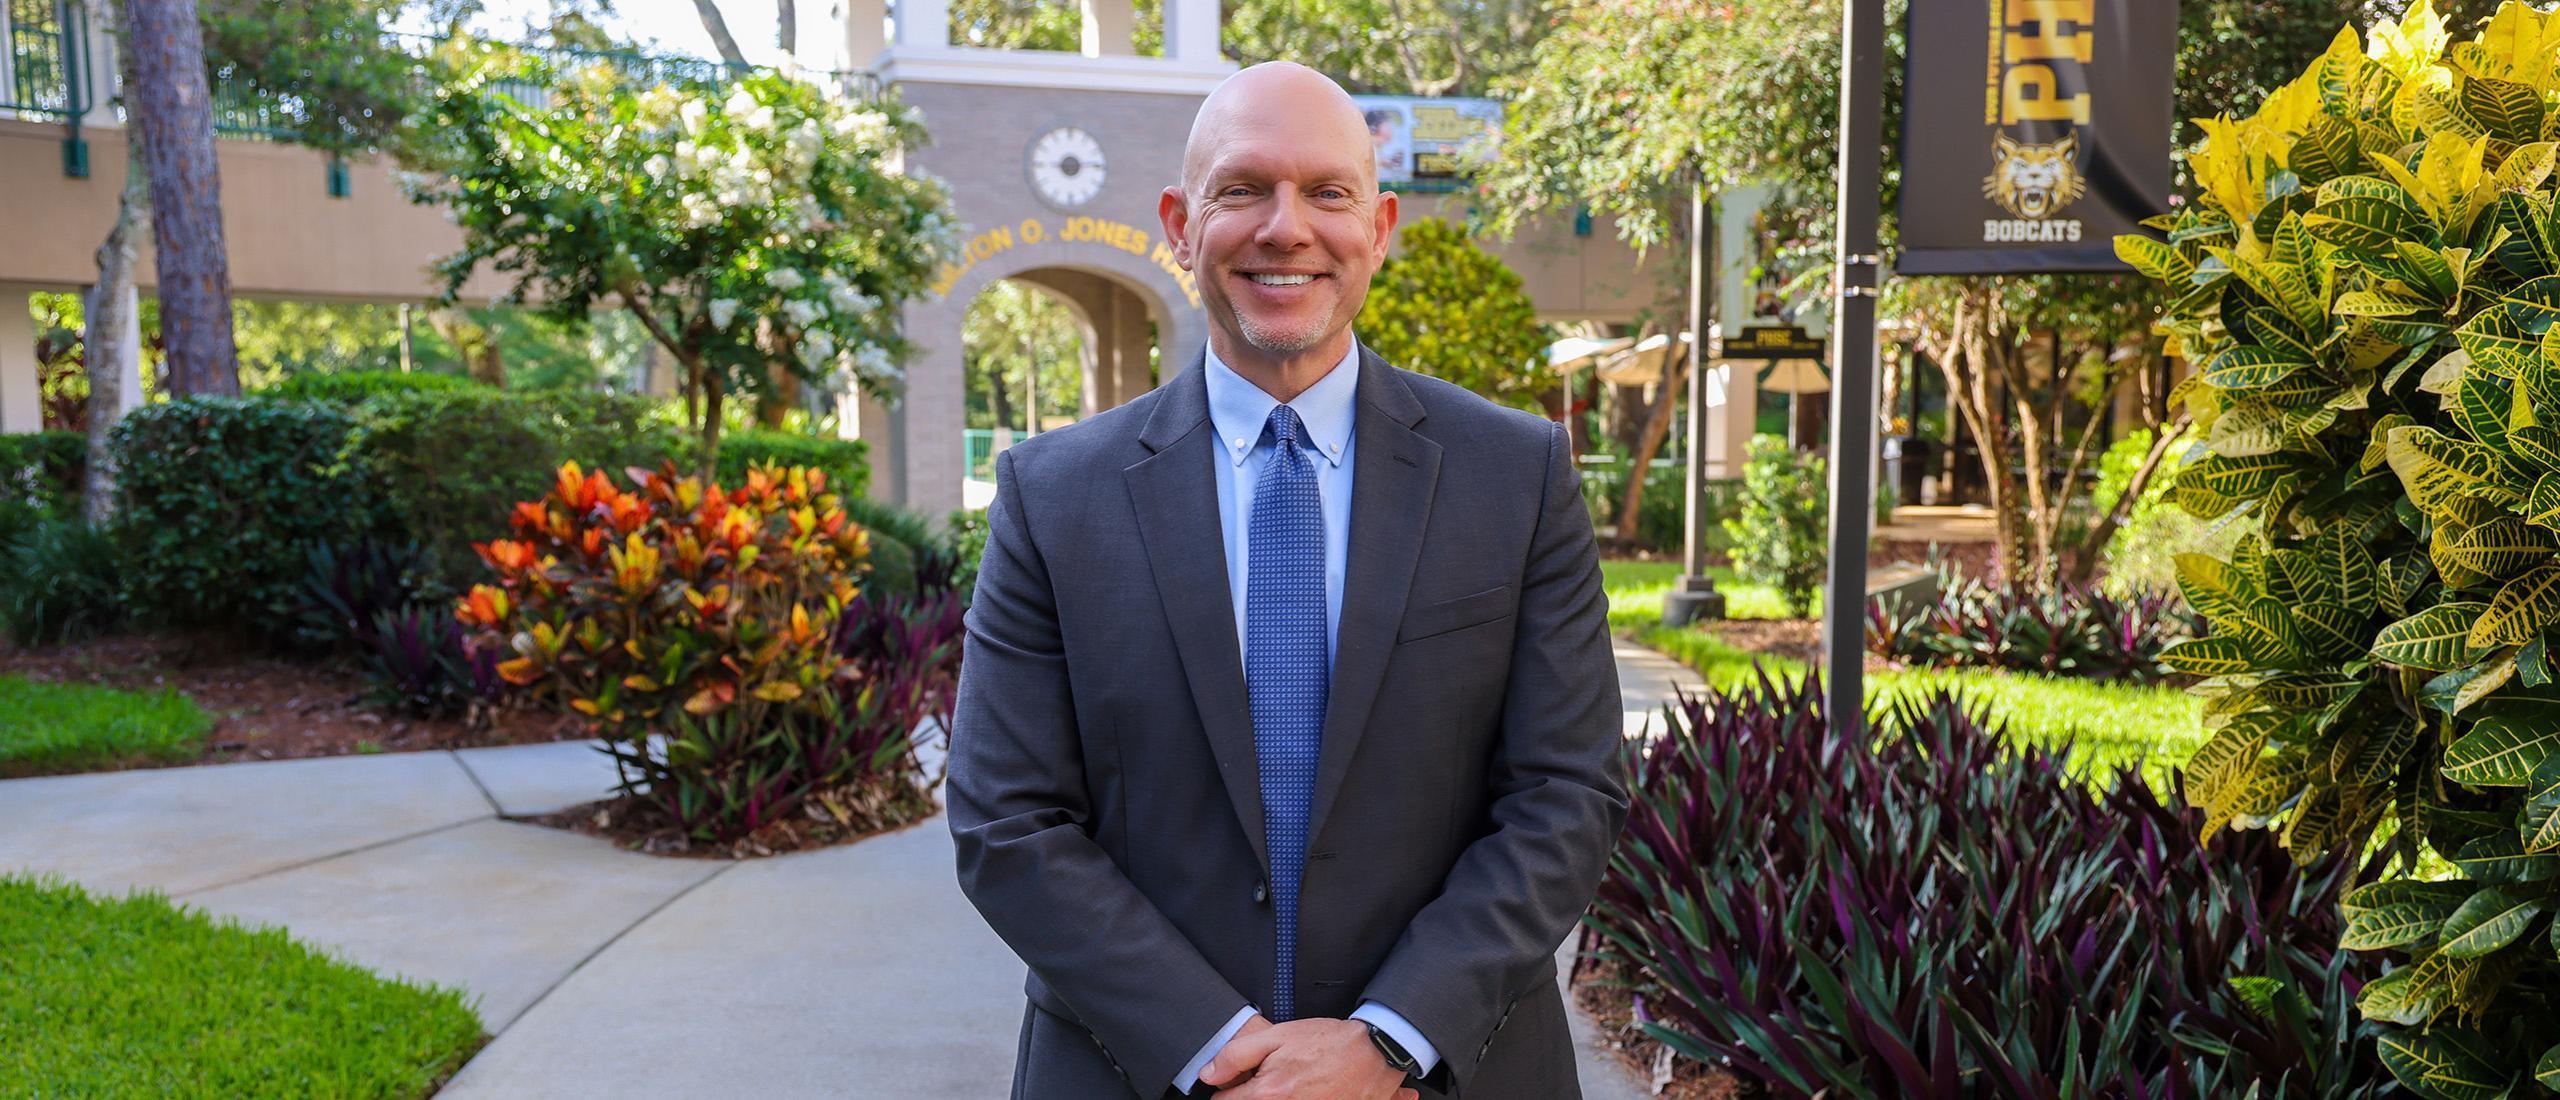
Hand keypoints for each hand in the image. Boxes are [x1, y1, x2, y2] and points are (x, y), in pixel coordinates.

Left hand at [1198, 1016, 1416, 1098]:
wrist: (1375, 1053)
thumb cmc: (1329, 1041)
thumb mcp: (1277, 1035)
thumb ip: (1236, 1055)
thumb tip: (1209, 1074)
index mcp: (1268, 1093)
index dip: (1228, 1088)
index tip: (1238, 1079)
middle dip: (1251, 1094)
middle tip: (1268, 1079)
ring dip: (1275, 1098)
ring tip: (1292, 1083)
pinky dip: (1300, 1099)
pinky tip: (1308, 1091)